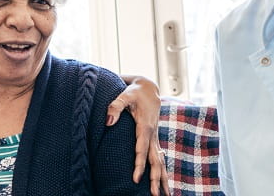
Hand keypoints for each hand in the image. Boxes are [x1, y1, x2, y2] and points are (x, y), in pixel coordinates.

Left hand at [109, 75, 168, 194]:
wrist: (149, 87)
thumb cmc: (135, 92)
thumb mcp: (125, 94)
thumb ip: (115, 106)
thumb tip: (107, 121)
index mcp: (145, 126)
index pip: (141, 149)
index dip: (139, 164)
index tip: (136, 178)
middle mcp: (153, 134)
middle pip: (156, 160)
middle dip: (156, 178)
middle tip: (154, 194)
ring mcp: (155, 137)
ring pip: (160, 161)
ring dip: (162, 178)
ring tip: (165, 195)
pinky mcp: (154, 139)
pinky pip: (159, 158)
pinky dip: (161, 171)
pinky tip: (162, 183)